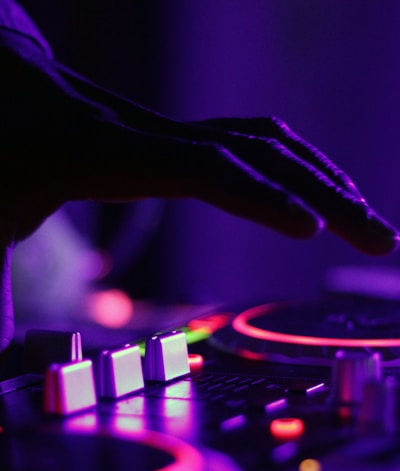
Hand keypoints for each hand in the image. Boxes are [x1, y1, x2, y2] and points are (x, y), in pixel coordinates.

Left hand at [1, 31, 397, 256]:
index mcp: (103, 153)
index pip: (201, 168)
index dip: (261, 198)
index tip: (313, 231)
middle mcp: (149, 133)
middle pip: (257, 152)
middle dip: (329, 193)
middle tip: (381, 238)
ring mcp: (168, 129)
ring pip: (263, 141)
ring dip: (323, 176)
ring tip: (365, 216)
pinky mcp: (176, 135)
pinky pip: (249, 141)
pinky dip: (293, 166)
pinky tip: (313, 188)